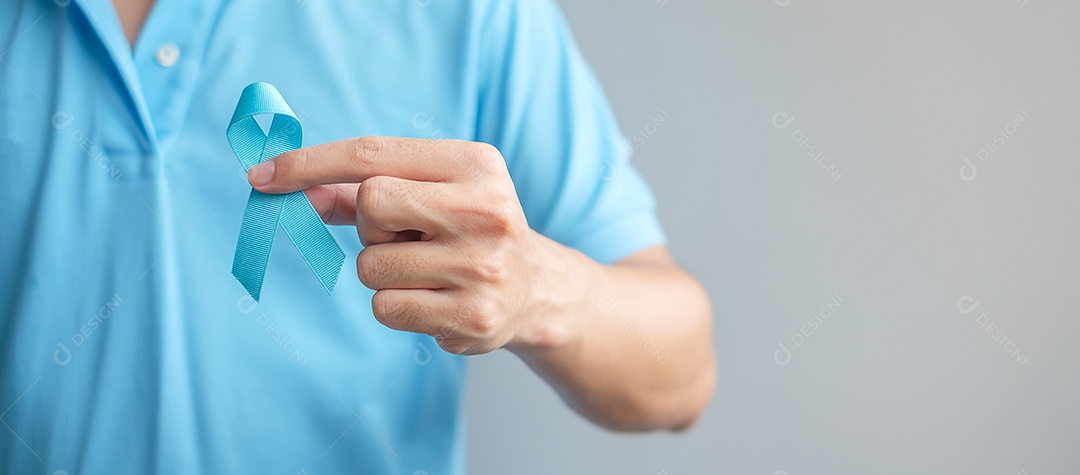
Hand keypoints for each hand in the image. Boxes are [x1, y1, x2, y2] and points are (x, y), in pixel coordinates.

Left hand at [248, 137, 574, 354]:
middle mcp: (486, 210)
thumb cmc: (465, 229)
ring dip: (382, 271)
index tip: (263, 176)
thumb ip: (361, 188)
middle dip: (369, 225)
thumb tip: (294, 189)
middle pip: (371, 203)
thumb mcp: (428, 192)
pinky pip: (385, 307)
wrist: (534, 289)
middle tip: (403, 235)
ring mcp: (481, 266)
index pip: (373, 154)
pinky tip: (433, 299)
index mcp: (477, 164)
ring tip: (426, 269)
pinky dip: (395, 305)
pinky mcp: (472, 315)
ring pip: (371, 265)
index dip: (310, 163)